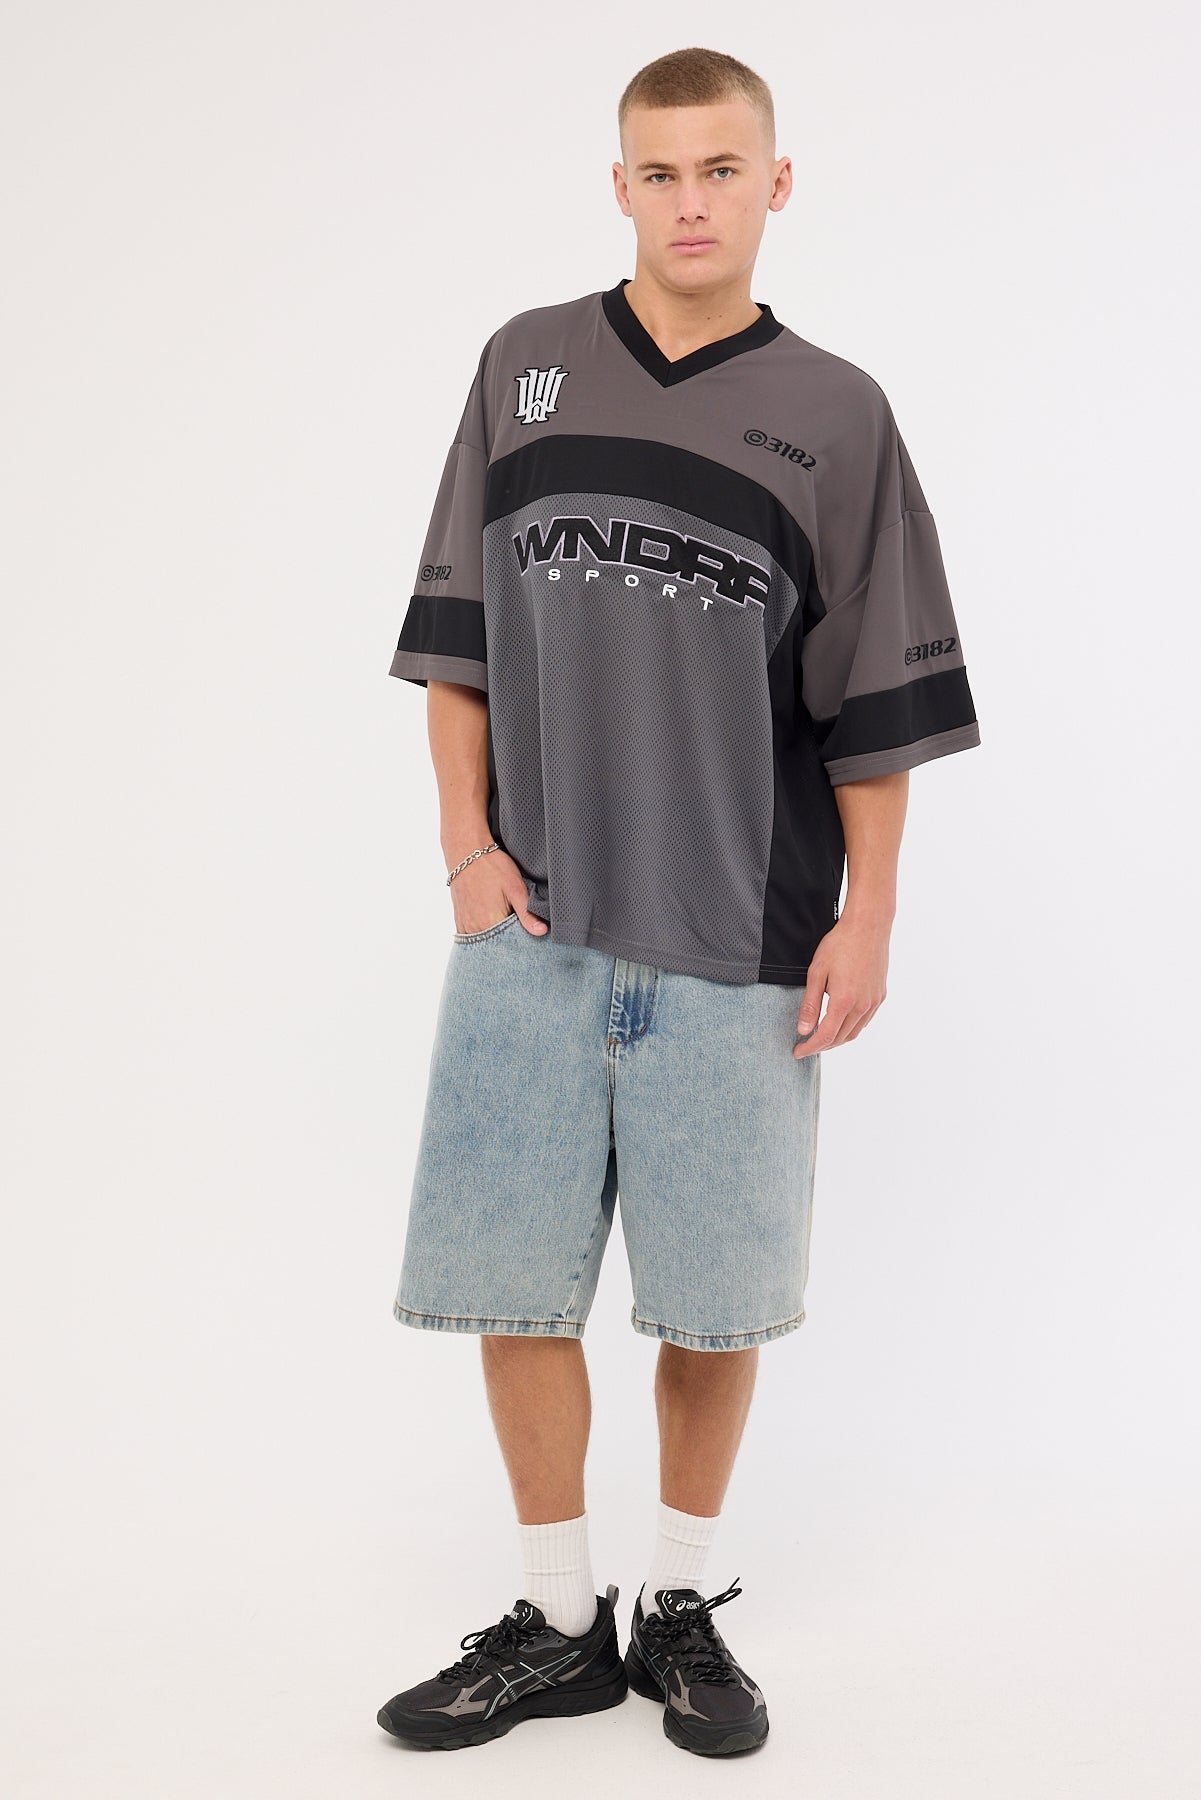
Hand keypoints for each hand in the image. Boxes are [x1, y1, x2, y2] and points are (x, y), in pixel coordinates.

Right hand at [450, 849, 548, 936]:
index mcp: (491, 922)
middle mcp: (476, 927)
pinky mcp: (459, 919)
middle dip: (507, 945)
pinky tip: (490, 932)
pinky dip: (481, 938)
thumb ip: (527, 913)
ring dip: (494, 942)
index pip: (510, 945)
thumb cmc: (493, 866)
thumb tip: (541, 932)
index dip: (521, 944)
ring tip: (505, 933)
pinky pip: (470, 938)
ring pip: (482, 944)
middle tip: (518, 934)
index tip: (529, 940)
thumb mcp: (515, 887)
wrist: (466, 851)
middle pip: (495, 946)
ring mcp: (465, 924)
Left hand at [793, 909, 890, 1056]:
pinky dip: (850, 1028)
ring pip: (854, 1032)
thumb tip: (804, 1030)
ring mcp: (874, 1001)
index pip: (826, 1036)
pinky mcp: (880, 995)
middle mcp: (863, 1006)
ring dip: (837, 1039)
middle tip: (805, 1045)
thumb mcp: (816, 973)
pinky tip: (839, 1022)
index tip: (797, 1051)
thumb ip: (810, 1004)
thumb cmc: (840, 945)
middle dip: (822, 1045)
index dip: (810, 1047)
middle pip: (841, 1038)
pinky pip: (865, 1021)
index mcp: (844, 1001)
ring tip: (820, 1037)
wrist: (868, 926)